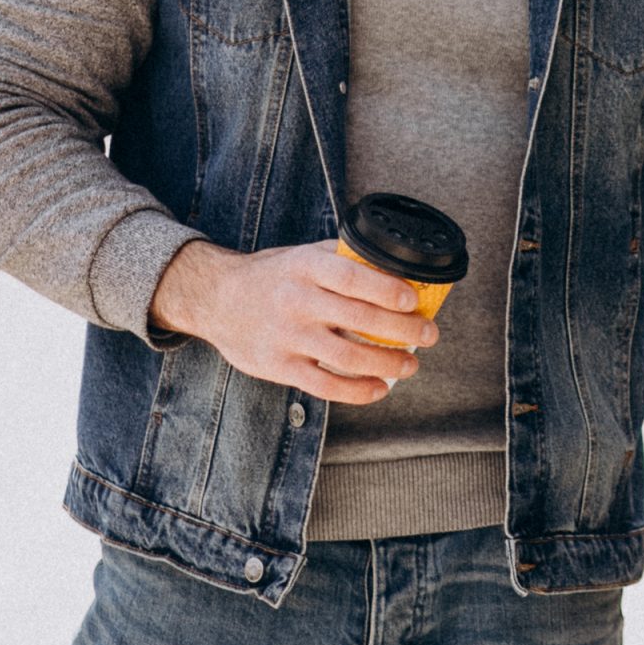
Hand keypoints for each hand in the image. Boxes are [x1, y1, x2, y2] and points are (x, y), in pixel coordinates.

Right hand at [147, 239, 435, 403]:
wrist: (215, 299)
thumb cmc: (270, 276)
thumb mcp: (302, 254)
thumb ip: (342, 258)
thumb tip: (394, 267)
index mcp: (305, 267)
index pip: (353, 278)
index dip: (388, 290)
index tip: (413, 300)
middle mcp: (296, 301)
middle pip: (360, 320)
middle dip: (403, 330)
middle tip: (428, 335)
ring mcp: (287, 337)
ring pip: (348, 357)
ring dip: (388, 363)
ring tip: (410, 364)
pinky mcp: (279, 367)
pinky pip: (326, 385)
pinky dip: (358, 390)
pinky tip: (380, 387)